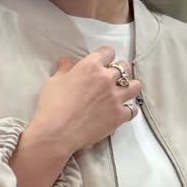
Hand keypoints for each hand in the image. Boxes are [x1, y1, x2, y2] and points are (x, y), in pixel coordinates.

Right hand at [9, 46, 141, 186]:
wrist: (56, 134)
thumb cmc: (52, 106)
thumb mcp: (54, 81)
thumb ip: (65, 68)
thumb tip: (67, 61)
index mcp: (91, 66)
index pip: (108, 52)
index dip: (106, 57)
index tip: (103, 63)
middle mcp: (106, 79)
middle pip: (124, 67)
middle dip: (119, 71)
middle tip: (113, 79)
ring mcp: (114, 98)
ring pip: (135, 86)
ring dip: (130, 87)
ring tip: (124, 93)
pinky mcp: (118, 117)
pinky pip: (133, 110)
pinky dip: (129, 110)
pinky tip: (123, 111)